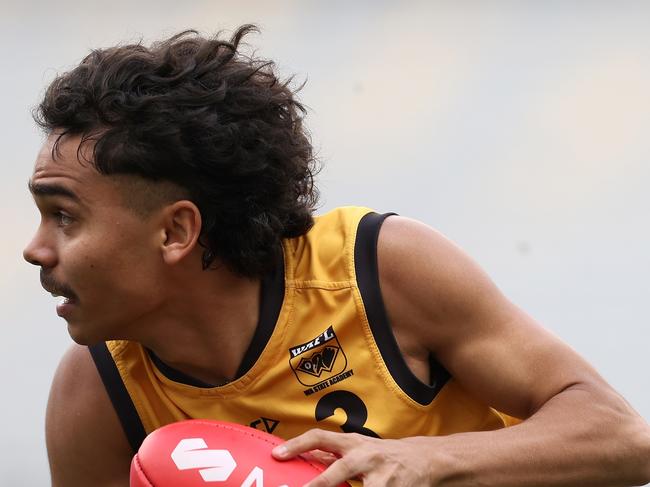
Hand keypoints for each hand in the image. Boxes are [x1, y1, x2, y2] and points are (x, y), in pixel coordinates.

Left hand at [272, 429, 442, 486]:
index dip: (297, 444)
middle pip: (337, 472)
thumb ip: (333, 457)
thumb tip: (301, 458)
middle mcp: (365, 457)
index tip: (277, 454)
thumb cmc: (383, 455)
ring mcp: (381, 477)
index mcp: (352, 443)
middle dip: (317, 486)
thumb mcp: (358, 449)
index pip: (320, 438)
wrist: (424, 459)